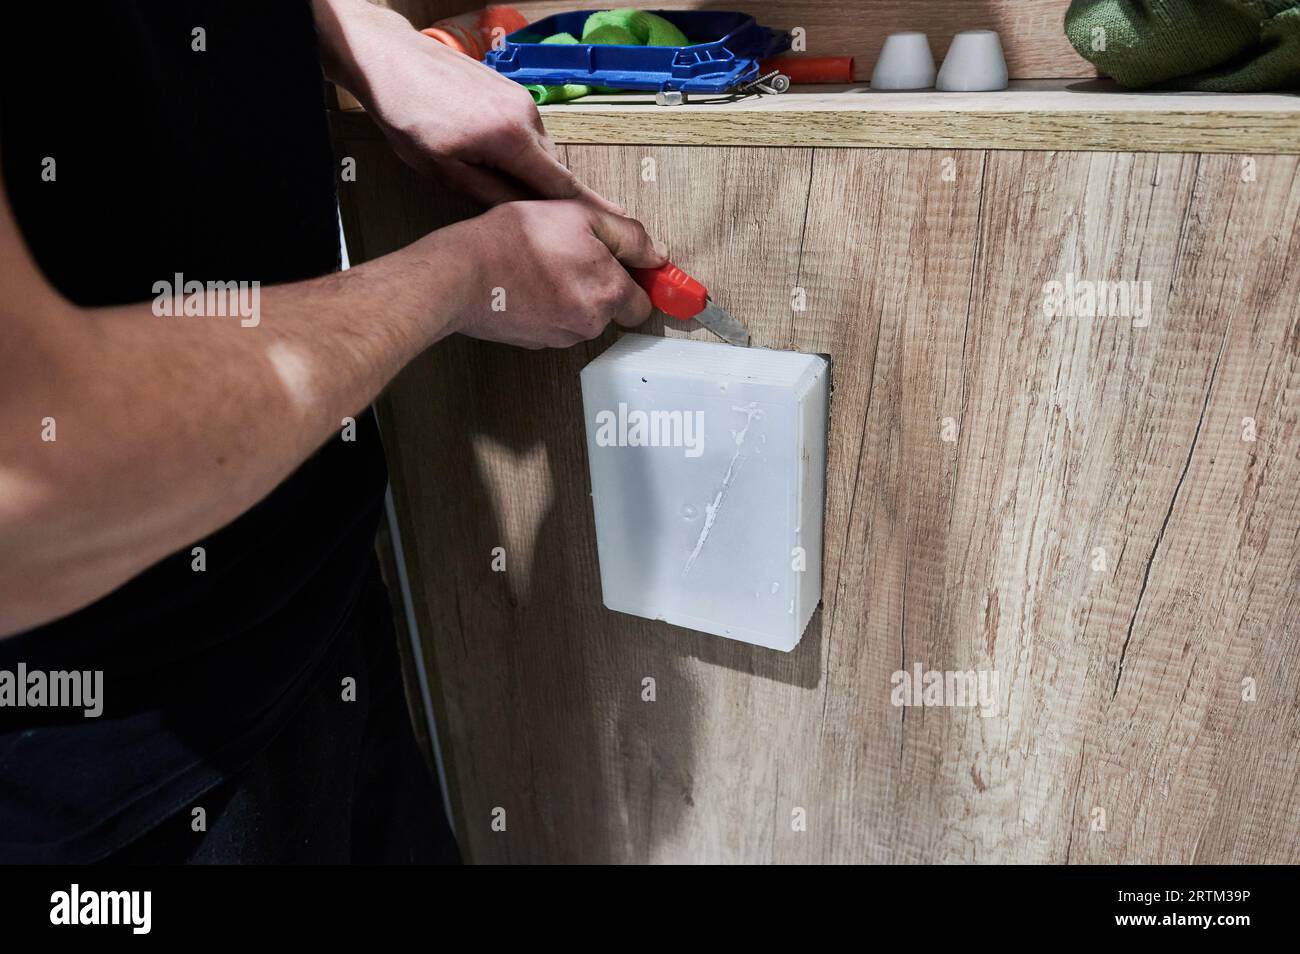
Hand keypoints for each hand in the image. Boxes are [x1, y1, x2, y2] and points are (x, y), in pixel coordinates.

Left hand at [317, 0, 624, 210]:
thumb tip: (528, 219)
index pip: (564, 187)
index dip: (595, 212)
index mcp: (510, 138)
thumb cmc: (406, 113)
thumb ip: (490, 196)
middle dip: (546, 199)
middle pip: (554, 173)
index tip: (622, 228)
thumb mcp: (442, 170)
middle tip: (529, 220)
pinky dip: (519, 153)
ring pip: (541, 154)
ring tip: (486, 177)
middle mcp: (526, 115)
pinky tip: (487, 155)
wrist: (390, 60)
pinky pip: (530, 134)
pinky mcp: (515, 93)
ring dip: (526, 174)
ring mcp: (523, 101)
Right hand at [447, 200, 667, 348]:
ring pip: (581, 315)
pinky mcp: (534, 341)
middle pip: (612, 309)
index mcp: (608, 294)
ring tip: (545, 262)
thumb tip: (656, 254)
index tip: (631, 268)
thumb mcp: (580, 216)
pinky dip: (547, 304)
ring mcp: (560, 336)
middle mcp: (589, 323)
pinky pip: (554, 321)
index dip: (637, 280)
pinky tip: (529, 280)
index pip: (644, 303)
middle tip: (575, 254)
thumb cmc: (514, 240)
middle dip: (602, 285)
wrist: (461, 274)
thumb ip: (628, 235)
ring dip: (572, 292)